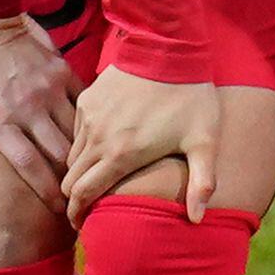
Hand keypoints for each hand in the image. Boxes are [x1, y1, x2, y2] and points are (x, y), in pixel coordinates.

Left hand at [0, 12, 79, 207]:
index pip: (29, 166)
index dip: (47, 191)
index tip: (56, 210)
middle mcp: (27, 109)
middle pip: (60, 154)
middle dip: (71, 178)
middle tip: (77, 196)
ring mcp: (48, 90)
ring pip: (76, 130)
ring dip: (81, 152)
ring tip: (85, 170)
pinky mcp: (62, 73)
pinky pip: (82, 103)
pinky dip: (88, 121)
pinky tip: (90, 135)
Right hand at [65, 67, 231, 219]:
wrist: (170, 48)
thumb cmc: (191, 97)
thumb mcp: (204, 141)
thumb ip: (202, 182)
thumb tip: (198, 220)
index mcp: (120, 155)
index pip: (83, 195)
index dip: (78, 215)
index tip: (83, 226)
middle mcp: (96, 138)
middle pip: (70, 179)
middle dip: (74, 199)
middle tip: (85, 209)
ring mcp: (89, 117)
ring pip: (71, 156)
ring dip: (79, 171)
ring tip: (93, 180)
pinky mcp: (87, 99)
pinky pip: (76, 131)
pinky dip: (83, 144)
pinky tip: (101, 147)